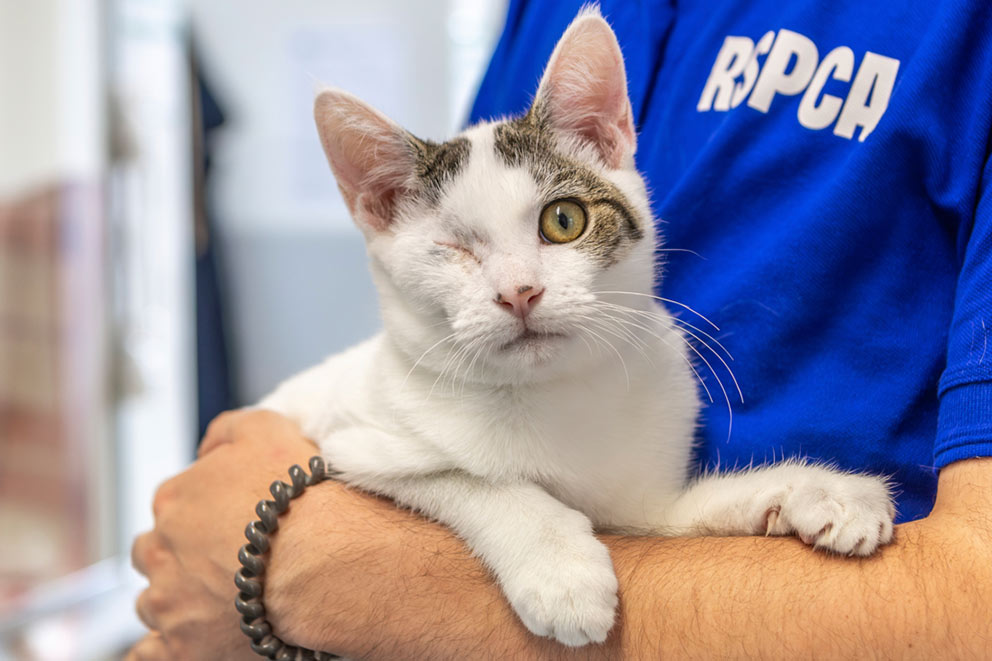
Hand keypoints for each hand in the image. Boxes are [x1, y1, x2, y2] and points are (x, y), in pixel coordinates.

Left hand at [128, 410, 319, 659]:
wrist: (323, 562)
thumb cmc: (300, 498)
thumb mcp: (268, 429)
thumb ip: (227, 429)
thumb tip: (207, 448)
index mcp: (175, 499)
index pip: (174, 502)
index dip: (204, 510)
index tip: (232, 519)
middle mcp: (161, 550)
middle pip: (155, 552)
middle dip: (180, 554)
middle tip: (222, 559)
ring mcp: (169, 603)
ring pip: (153, 602)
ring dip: (175, 599)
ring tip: (216, 600)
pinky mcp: (182, 648)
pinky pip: (148, 655)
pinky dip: (156, 649)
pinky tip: (176, 642)